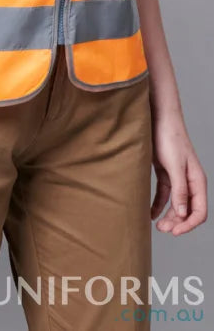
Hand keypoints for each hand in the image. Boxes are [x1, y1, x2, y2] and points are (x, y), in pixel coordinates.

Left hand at [151, 109, 206, 235]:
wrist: (158, 119)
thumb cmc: (169, 138)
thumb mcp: (175, 166)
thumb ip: (180, 190)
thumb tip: (183, 213)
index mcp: (197, 181)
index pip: (199, 211)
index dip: (189, 224)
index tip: (175, 232)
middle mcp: (189, 182)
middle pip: (187, 210)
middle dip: (177, 222)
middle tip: (163, 230)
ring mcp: (177, 178)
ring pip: (176, 204)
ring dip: (169, 216)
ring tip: (158, 226)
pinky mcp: (165, 173)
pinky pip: (164, 194)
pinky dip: (159, 205)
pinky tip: (151, 213)